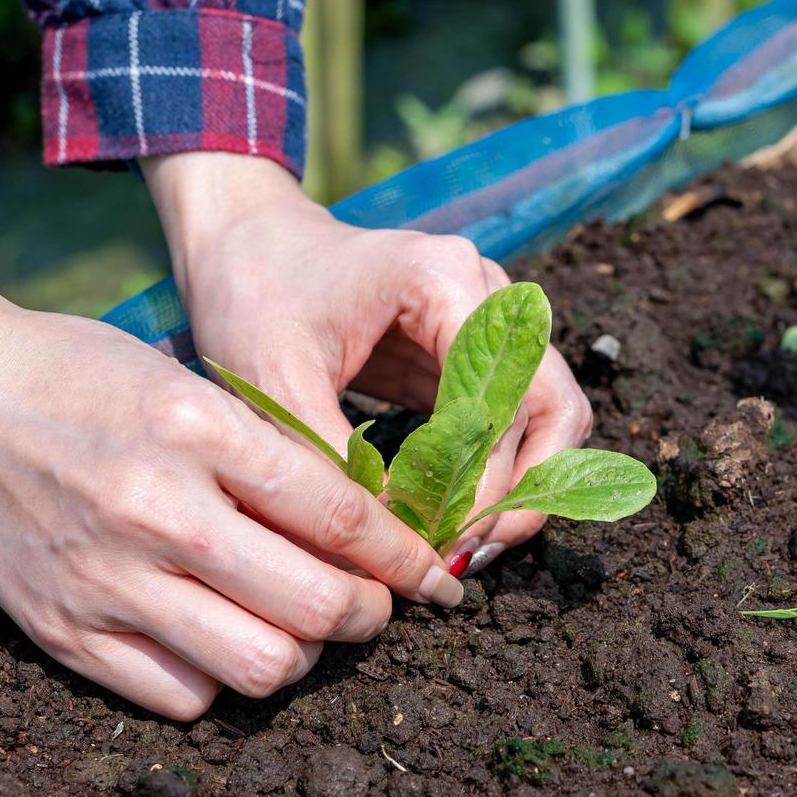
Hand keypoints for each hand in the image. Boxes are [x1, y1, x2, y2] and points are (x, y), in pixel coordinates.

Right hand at [0, 246, 463, 719]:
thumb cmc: (81, 376)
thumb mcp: (189, 383)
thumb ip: (272, 455)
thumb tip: (365, 533)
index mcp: (197, 430)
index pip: (341, 514)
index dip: (406, 557)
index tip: (433, 575)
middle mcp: (155, 509)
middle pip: (315, 606)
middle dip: (368, 614)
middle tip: (370, 604)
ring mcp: (106, 578)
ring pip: (263, 665)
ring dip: (302, 653)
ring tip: (296, 622)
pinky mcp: (64, 632)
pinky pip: (185, 698)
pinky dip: (223, 678)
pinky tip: (220, 636)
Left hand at [142, 152, 592, 566]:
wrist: (243, 243)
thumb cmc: (253, 295)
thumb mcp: (276, 382)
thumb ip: (332, 462)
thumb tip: (385, 550)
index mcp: (445, 279)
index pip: (502, 397)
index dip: (483, 481)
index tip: (437, 540)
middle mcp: (488, 293)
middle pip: (552, 407)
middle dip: (519, 491)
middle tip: (465, 553)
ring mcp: (490, 321)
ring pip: (547, 418)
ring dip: (519, 488)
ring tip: (464, 546)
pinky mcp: (474, 354)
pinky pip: (512, 422)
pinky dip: (495, 475)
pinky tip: (451, 520)